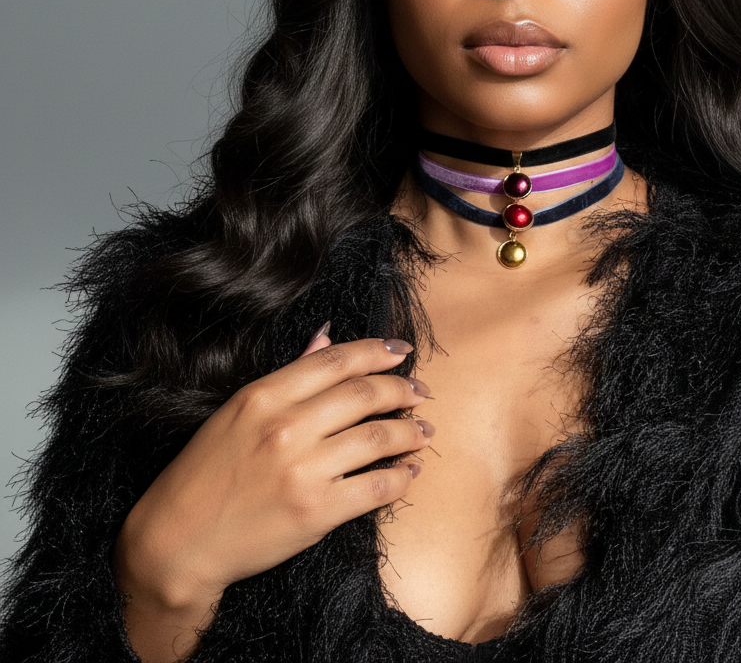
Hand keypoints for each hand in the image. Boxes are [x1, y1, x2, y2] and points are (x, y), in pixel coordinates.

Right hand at [114, 330, 430, 617]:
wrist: (176, 544)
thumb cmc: (203, 475)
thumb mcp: (237, 412)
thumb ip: (288, 374)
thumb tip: (327, 338)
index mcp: (264, 396)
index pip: (336, 361)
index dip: (377, 352)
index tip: (402, 352)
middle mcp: (286, 428)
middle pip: (365, 395)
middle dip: (402, 390)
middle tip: (421, 394)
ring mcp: (303, 471)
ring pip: (379, 437)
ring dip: (411, 432)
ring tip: (423, 432)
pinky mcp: (316, 512)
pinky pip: (377, 486)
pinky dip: (402, 476)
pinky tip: (409, 472)